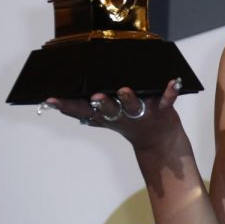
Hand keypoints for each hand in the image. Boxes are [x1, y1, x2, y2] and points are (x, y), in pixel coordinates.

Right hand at [38, 78, 183, 152]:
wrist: (160, 142)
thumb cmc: (131, 123)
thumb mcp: (106, 120)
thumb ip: (86, 112)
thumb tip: (53, 102)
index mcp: (108, 116)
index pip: (84, 111)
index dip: (67, 106)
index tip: (51, 99)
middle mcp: (123, 115)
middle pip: (109, 110)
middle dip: (102, 104)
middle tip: (94, 97)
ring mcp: (143, 113)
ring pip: (134, 106)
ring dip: (129, 99)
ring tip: (124, 90)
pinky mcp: (163, 110)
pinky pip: (167, 100)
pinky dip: (170, 91)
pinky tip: (173, 81)